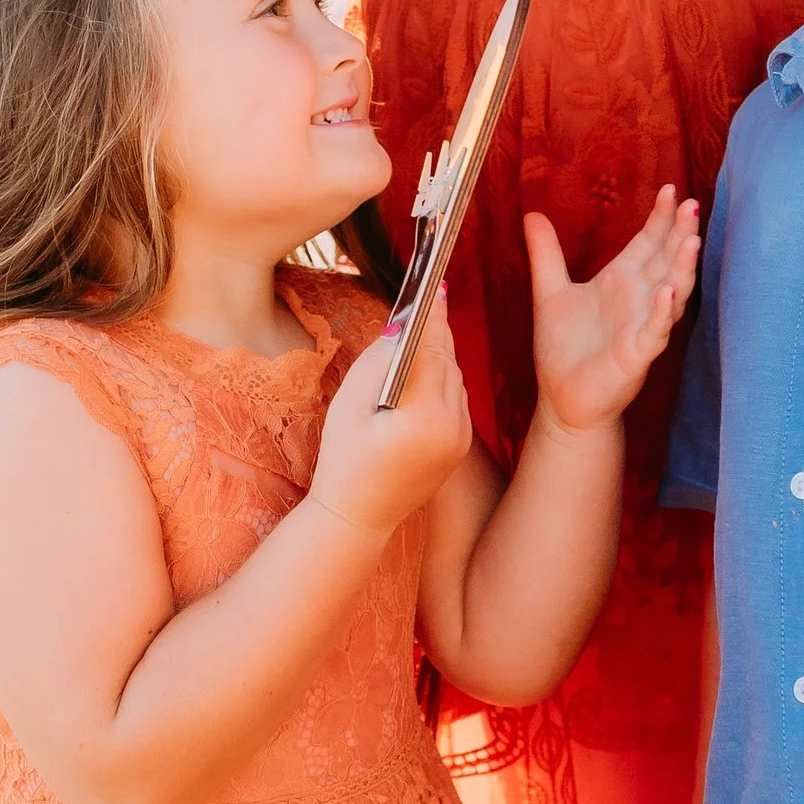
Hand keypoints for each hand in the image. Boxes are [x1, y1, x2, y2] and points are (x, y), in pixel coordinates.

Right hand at [312, 294, 472, 539]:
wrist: (358, 519)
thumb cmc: (343, 460)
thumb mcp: (350, 404)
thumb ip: (378, 360)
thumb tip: (402, 326)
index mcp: (424, 415)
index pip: (431, 349)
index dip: (432, 314)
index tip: (435, 285)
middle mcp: (452, 426)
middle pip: (447, 360)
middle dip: (436, 330)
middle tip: (430, 296)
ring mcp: (460, 438)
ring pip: (454, 378)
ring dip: (440, 354)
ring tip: (426, 326)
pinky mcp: (460, 447)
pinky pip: (455, 399)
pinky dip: (441, 379)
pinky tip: (426, 366)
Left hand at [527, 190, 699, 437]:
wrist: (563, 399)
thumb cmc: (563, 349)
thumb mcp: (549, 291)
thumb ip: (545, 253)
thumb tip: (533, 214)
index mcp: (621, 280)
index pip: (648, 242)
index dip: (660, 218)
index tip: (669, 189)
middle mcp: (639, 299)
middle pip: (667, 259)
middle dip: (680, 232)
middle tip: (691, 204)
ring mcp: (642, 326)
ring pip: (671, 290)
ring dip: (682, 267)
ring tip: (692, 240)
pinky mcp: (637, 354)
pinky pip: (655, 330)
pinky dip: (661, 312)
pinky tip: (667, 291)